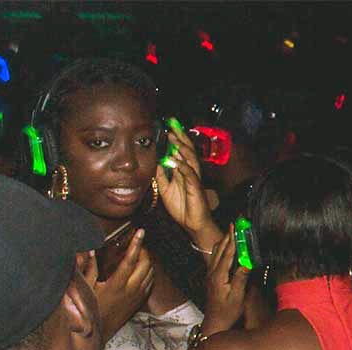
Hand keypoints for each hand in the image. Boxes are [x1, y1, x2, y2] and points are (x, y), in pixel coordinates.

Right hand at [92, 231, 154, 342]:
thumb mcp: (85, 288)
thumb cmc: (89, 310)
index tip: (141, 232)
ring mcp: (136, 297)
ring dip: (147, 262)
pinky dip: (149, 274)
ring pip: (150, 274)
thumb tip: (89, 250)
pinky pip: (150, 284)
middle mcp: (130, 290)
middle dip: (144, 251)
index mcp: (117, 284)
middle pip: (145, 265)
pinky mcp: (138, 303)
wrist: (98, 333)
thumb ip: (87, 268)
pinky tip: (143, 270)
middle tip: (138, 243)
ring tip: (140, 254)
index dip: (136, 244)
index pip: (130, 260)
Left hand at [156, 119, 217, 245]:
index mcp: (184, 170)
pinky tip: (175, 160)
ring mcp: (194, 179)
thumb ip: (162, 175)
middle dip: (181, 136)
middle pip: (187, 149)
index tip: (169, 125)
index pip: (181, 150)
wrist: (192, 224)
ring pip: (190, 159)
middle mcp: (190, 171)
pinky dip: (183, 166)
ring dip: (182, 148)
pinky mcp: (196, 188)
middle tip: (173, 124)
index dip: (176, 137)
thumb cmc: (182, 207)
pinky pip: (190, 174)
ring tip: (174, 138)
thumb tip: (155, 161)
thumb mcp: (165, 188)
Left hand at [200, 223, 247, 334]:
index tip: (237, 228)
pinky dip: (221, 250)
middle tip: (235, 224)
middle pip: (220, 250)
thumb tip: (247, 262)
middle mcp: (212, 273)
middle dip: (228, 236)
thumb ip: (241, 278)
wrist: (214, 323)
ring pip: (216, 253)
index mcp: (218, 276)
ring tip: (230, 232)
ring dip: (224, 241)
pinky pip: (215, 259)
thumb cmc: (227, 312)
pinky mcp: (211, 278)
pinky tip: (225, 248)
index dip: (233, 239)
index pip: (227, 253)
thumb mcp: (237, 296)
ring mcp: (210, 275)